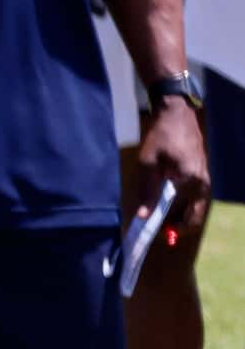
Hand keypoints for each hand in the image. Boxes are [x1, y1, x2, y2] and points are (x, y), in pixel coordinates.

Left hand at [135, 97, 212, 241]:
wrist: (177, 114)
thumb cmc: (160, 136)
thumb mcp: (147, 164)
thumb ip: (146, 191)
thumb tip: (143, 216)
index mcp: (190, 180)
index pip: (180, 213)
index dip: (167, 228)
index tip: (152, 235)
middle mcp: (202, 181)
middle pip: (195, 215)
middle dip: (178, 227)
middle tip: (159, 232)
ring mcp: (205, 177)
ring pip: (197, 207)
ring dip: (182, 217)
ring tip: (162, 222)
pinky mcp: (202, 173)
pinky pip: (196, 197)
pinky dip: (185, 206)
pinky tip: (169, 207)